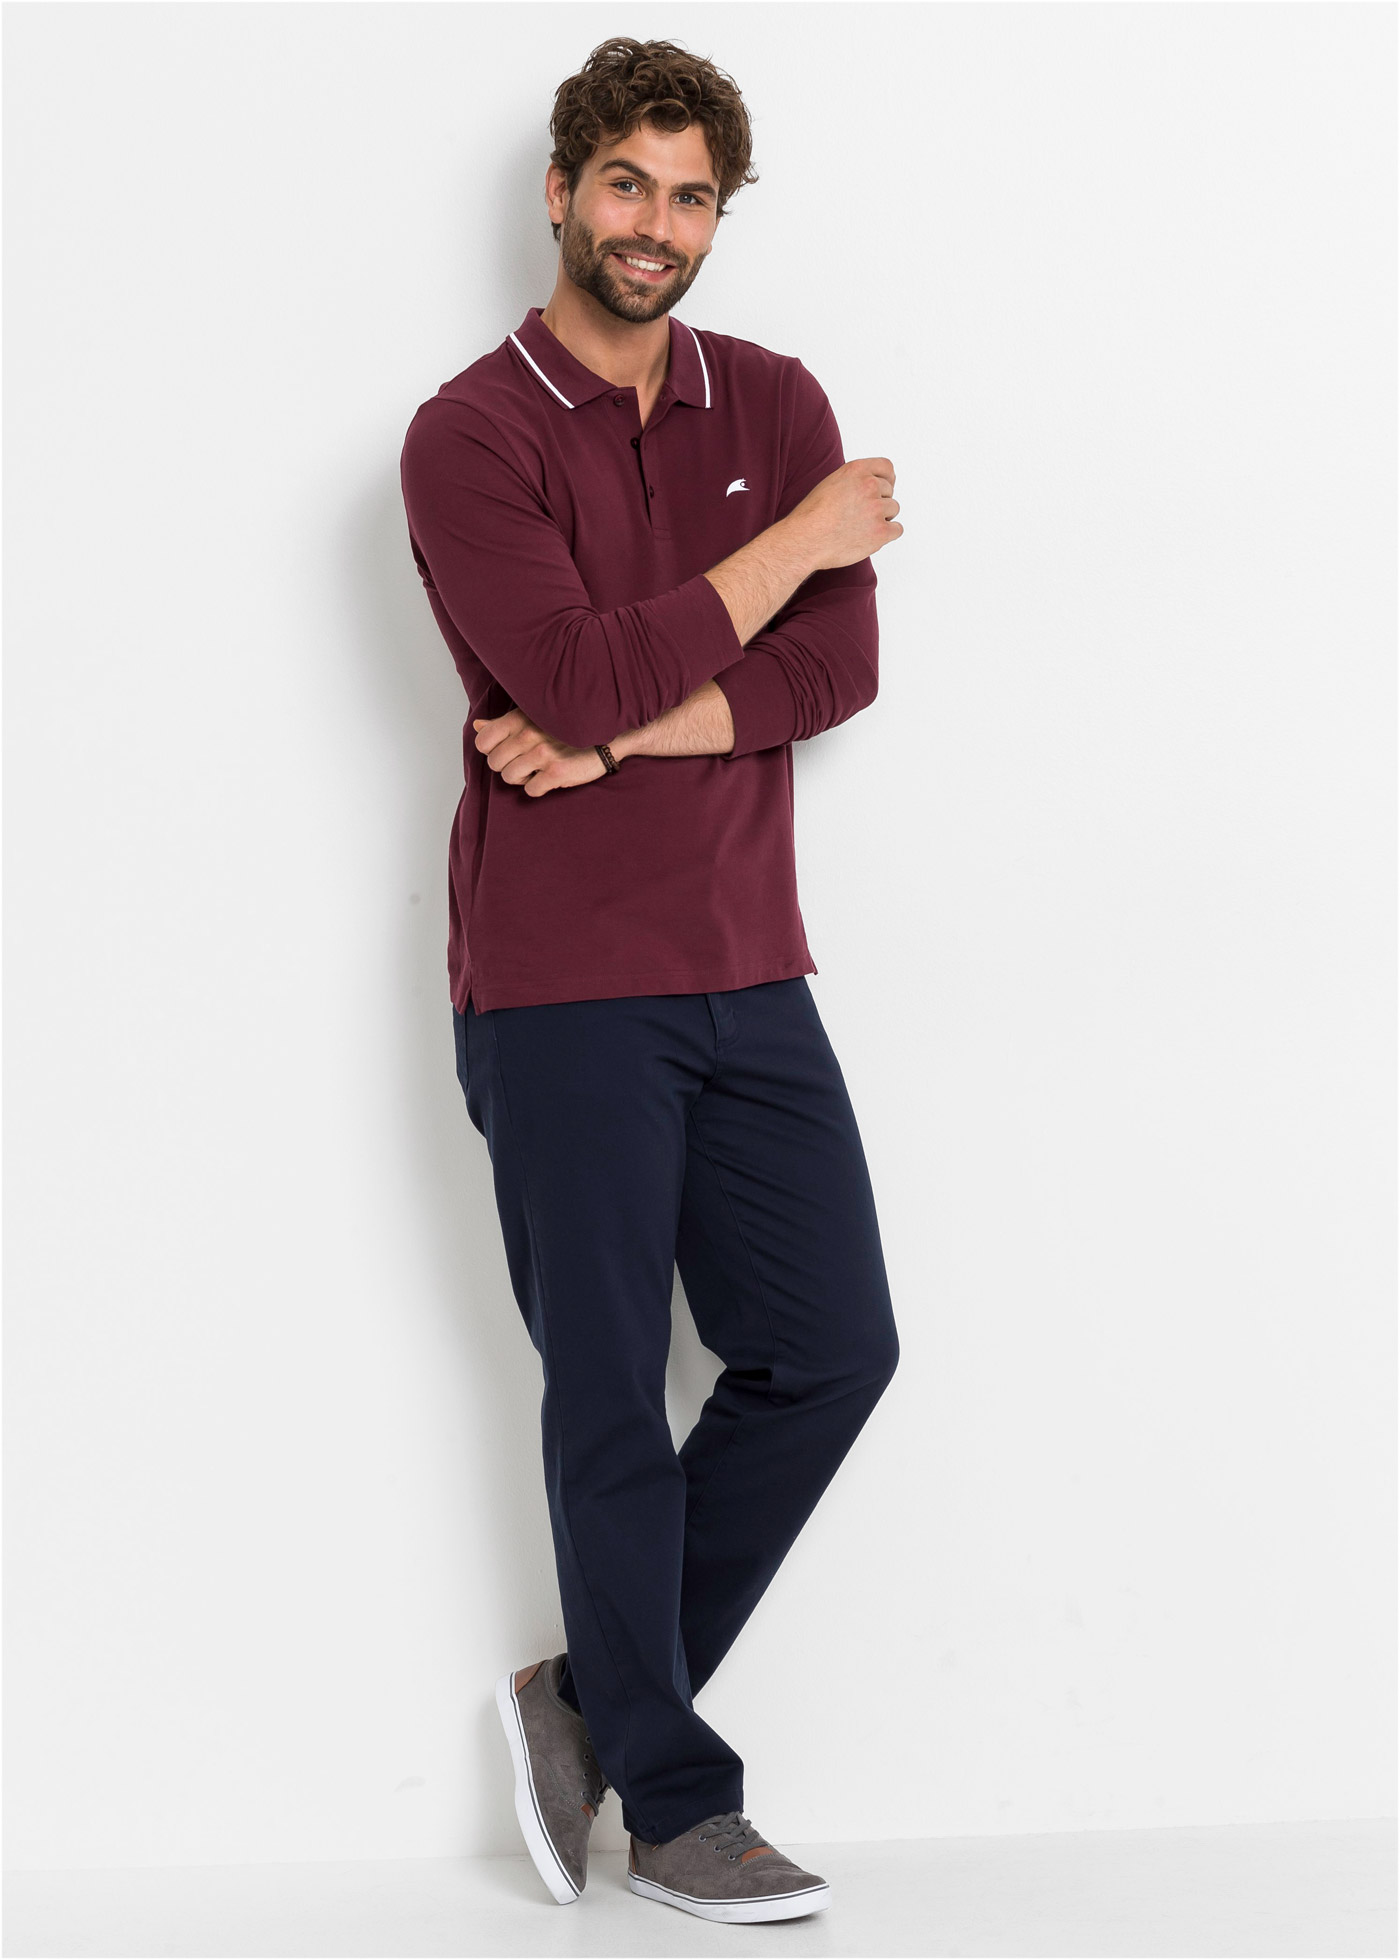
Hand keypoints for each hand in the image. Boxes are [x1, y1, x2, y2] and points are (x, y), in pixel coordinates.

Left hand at [472, 709, 607, 795]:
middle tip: (524, 762)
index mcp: (519, 719)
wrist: (606, 737)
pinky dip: (538, 788)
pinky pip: (531, 791)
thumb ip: (504, 724)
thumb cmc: (565, 727)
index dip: (491, 750)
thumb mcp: (532, 718)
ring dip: (522, 778)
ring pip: (509, 778)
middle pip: (494, 763)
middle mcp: (528, 735)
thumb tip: (477, 726)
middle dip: (507, 766)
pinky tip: (549, 777)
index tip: (506, 751)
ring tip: (537, 770)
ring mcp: (542, 754)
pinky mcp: (557, 773)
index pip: (483, 740)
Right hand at [786, 457, 901, 570]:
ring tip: (861, 527)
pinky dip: (887, 534)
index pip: (886, 467)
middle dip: (879, 502)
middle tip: (862, 515)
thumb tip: (871, 485)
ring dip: (882, 518)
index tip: (884, 489)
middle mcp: (869, 485)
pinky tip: (871, 538)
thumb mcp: (830, 484)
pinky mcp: (881, 531)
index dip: (887, 479)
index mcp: (856, 470)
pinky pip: (897, 530)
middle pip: (889, 491)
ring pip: (893, 510)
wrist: (805, 540)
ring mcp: (876, 508)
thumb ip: (853, 481)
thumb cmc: (811, 516)